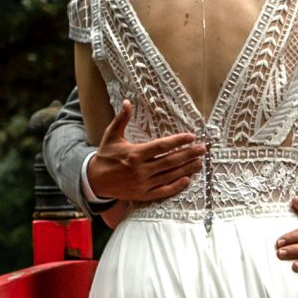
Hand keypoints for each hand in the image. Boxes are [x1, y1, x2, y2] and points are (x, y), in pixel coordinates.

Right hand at [87, 100, 204, 201]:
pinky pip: (163, 191)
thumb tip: (126, 102)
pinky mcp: (143, 195)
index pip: (161, 146)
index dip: (178, 141)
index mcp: (135, 153)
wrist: (95, 181)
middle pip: (170, 161)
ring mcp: (143, 183)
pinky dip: (176, 186)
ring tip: (199, 162)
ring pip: (169, 175)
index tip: (191, 136)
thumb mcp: (111, 136)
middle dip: (188, 154)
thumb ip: (121, 119)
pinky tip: (187, 180)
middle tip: (202, 149)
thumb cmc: (105, 156)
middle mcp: (141, 169)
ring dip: (186, 169)